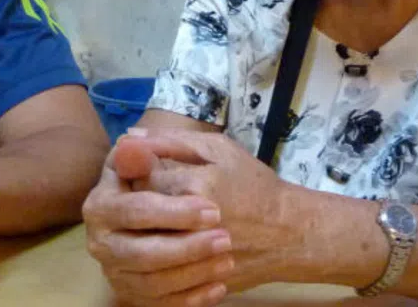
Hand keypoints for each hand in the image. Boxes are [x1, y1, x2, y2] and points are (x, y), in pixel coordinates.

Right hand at [82, 137, 234, 306]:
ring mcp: (116, 271)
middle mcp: (101, 240)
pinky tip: (218, 286)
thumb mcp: (177, 153)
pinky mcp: (133, 294)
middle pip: (141, 253)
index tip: (211, 210)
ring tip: (226, 260)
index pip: (134, 209)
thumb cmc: (183, 177)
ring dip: (192, 274)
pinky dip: (190, 298)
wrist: (196, 213)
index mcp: (101, 202)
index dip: (172, 212)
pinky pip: (159, 304)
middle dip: (185, 248)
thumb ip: (159, 146)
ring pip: (152, 283)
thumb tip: (133, 138)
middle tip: (224, 239)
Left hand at [127, 129, 301, 293]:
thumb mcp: (218, 149)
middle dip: (139, 203)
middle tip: (155, 197)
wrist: (288, 233)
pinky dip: (157, 261)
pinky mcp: (197, 281)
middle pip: (137, 214)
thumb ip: (171, 141)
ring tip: (162, 221)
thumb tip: (129, 137)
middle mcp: (191, 224)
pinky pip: (159, 275)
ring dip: (145, 232)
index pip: (140, 179)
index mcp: (195, 186)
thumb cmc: (253, 184)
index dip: (137, 174)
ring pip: (143, 246)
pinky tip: (168, 247)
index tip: (147, 171)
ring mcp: (195, 258)